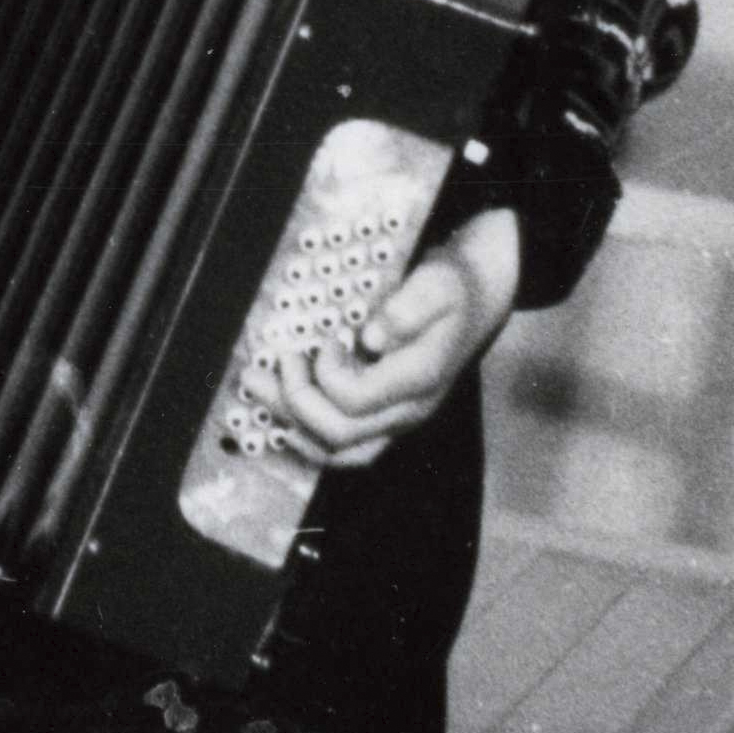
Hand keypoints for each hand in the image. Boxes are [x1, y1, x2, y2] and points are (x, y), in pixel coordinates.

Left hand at [272, 207, 520, 468]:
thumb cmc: (452, 287)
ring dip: (291, 423)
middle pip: (341, 433)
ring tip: (257, 389)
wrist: (476, 298)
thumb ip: (409, 307)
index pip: (356, 400)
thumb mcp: (438, 282)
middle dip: (295, 400)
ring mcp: (397, 420)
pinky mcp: (385, 419)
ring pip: (339, 450)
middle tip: (275, 361)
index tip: (323, 339)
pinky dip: (307, 437)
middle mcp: (409, 410)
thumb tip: (372, 337)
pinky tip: (281, 416)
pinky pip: (343, 448)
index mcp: (419, 380)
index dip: (326, 373)